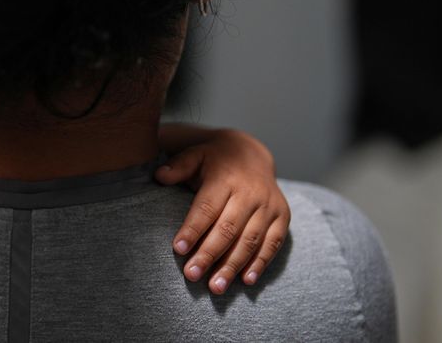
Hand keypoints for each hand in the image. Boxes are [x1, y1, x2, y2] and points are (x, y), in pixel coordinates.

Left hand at [154, 128, 289, 294]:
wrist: (252, 153)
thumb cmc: (215, 160)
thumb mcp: (195, 155)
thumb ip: (178, 166)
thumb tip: (159, 176)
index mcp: (226, 178)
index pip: (207, 207)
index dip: (193, 229)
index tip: (178, 249)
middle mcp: (250, 193)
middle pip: (228, 228)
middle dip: (209, 254)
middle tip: (192, 275)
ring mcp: (269, 206)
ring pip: (250, 240)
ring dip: (233, 266)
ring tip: (216, 287)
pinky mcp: (282, 217)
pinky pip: (272, 244)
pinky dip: (260, 264)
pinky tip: (246, 281)